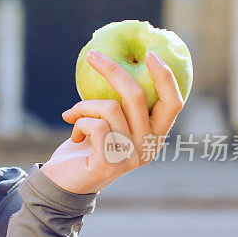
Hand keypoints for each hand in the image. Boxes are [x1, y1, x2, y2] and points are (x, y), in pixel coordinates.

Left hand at [42, 49, 185, 194]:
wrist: (63, 182)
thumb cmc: (86, 147)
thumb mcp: (109, 123)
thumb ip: (119, 104)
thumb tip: (112, 61)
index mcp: (155, 136)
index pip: (174, 103)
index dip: (166, 77)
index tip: (150, 54)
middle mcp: (148, 147)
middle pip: (138, 95)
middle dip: (113, 70)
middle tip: (92, 55)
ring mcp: (130, 157)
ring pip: (109, 108)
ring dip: (84, 106)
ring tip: (72, 115)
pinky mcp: (109, 163)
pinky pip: (95, 125)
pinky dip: (79, 122)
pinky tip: (74, 135)